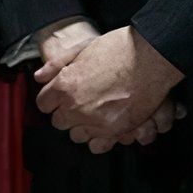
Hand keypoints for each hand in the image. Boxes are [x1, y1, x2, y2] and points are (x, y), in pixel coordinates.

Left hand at [34, 26, 184, 153]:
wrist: (153, 56)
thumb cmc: (120, 48)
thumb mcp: (84, 47)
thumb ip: (58, 63)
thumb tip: (40, 76)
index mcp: (65, 85)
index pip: (44, 104)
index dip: (52, 98)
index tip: (59, 95)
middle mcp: (76, 107)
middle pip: (59, 122)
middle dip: (66, 112)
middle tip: (80, 101)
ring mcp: (95, 121)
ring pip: (77, 135)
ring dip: (82, 126)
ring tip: (95, 113)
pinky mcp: (115, 130)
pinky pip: (97, 145)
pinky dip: (99, 137)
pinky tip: (105, 123)